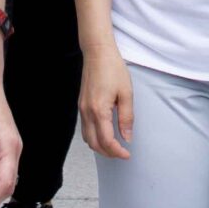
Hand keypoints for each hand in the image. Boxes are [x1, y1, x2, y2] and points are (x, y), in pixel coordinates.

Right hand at [78, 43, 134, 159]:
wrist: (97, 52)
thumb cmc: (112, 69)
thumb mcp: (126, 93)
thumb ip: (127, 118)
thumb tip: (127, 137)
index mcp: (99, 110)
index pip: (107, 141)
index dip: (117, 152)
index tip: (127, 154)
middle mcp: (87, 112)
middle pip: (94, 144)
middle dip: (108, 153)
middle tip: (122, 153)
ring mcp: (82, 109)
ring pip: (87, 138)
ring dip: (100, 146)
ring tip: (114, 146)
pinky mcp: (81, 105)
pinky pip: (85, 128)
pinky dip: (94, 137)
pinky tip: (104, 134)